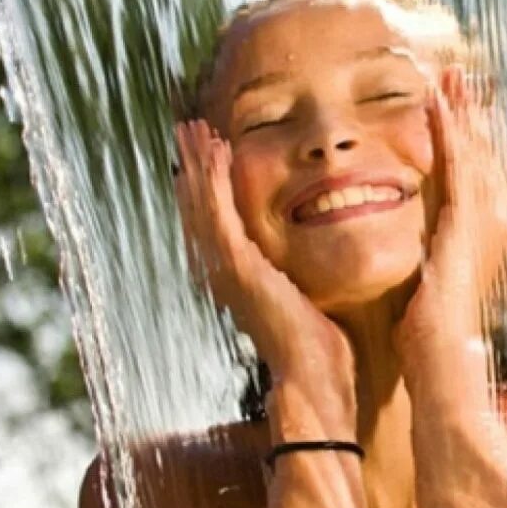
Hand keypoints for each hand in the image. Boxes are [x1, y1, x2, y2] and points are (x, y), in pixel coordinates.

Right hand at [175, 120, 356, 434]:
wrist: (313, 378)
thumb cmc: (317, 348)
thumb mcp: (303, 303)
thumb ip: (295, 281)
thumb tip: (304, 271)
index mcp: (240, 278)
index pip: (216, 222)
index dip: (209, 186)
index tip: (209, 154)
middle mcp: (225, 272)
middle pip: (200, 208)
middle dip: (196, 167)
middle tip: (189, 130)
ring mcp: (228, 270)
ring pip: (204, 205)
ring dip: (200, 165)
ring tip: (195, 129)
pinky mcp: (240, 268)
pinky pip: (220, 214)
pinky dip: (215, 181)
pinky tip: (217, 150)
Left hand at [395, 70, 506, 393]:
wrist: (438, 359)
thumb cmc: (426, 331)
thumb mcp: (428, 281)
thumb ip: (428, 256)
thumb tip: (418, 252)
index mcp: (477, 234)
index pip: (474, 174)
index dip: (466, 138)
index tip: (452, 107)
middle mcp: (489, 222)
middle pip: (482, 155)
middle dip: (470, 115)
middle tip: (459, 76)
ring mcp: (481, 223)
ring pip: (475, 153)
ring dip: (463, 112)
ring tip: (451, 76)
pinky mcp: (465, 226)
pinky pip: (458, 166)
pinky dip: (451, 132)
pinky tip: (438, 102)